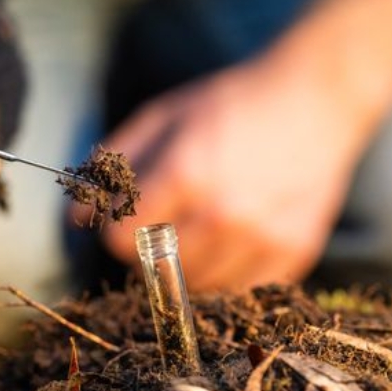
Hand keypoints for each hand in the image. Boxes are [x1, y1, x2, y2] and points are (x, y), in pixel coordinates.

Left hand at [86, 57, 369, 291]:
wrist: (317, 100)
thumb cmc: (233, 103)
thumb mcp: (165, 116)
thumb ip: (115, 164)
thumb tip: (75, 216)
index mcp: (185, 175)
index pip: (119, 241)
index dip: (116, 230)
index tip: (129, 217)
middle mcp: (224, 215)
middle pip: (156, 272)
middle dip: (149, 253)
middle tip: (165, 225)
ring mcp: (263, 238)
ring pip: (198, 288)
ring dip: (189, 269)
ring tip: (201, 232)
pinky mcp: (294, 253)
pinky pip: (243, 290)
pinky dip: (231, 275)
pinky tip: (236, 241)